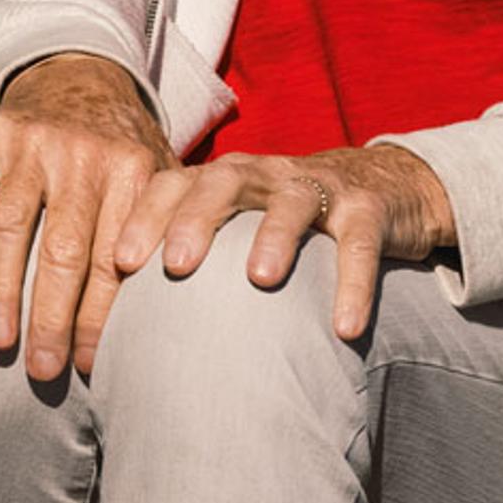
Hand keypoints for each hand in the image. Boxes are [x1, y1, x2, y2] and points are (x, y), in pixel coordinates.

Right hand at [0, 50, 175, 378]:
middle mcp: (80, 156)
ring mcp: (30, 143)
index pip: (114, 261)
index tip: (90, 368)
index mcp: (132, 172)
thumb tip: (174, 323)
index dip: (101, 320)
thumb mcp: (163, 181)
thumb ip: (167, 235)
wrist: (80, 75)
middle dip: (51, 316)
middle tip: (42, 371)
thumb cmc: (125, 152)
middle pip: (62, 249)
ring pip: (8, 225)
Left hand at [107, 142, 451, 345]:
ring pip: (290, 204)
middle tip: (177, 266)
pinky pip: (359, 245)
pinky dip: (352, 284)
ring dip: (273, 238)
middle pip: (220, 184)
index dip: (144, 218)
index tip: (120, 263)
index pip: (171, 185)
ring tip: (259, 279)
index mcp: (223, 178)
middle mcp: (263, 174)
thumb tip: (144, 320)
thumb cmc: (288, 217)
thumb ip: (202, 251)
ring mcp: (317, 187)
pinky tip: (344, 327)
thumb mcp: (242, 221)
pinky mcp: (367, 210)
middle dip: (195, 221)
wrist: (383, 184)